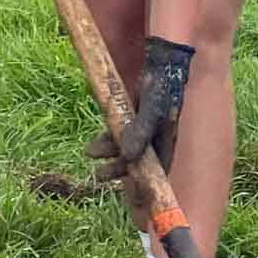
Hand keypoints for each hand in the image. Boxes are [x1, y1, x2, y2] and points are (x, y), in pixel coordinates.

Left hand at [90, 36, 195, 185]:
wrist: (165, 57)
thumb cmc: (163, 84)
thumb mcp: (153, 109)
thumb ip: (140, 131)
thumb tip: (126, 157)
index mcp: (167, 138)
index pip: (158, 169)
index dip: (145, 185)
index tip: (131, 199)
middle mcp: (157, 134)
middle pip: (139, 161)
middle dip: (119, 169)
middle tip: (99, 176)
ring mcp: (146, 124)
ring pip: (126, 146)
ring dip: (110, 153)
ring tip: (90, 155)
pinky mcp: (135, 112)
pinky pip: (121, 131)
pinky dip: (109, 138)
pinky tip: (95, 146)